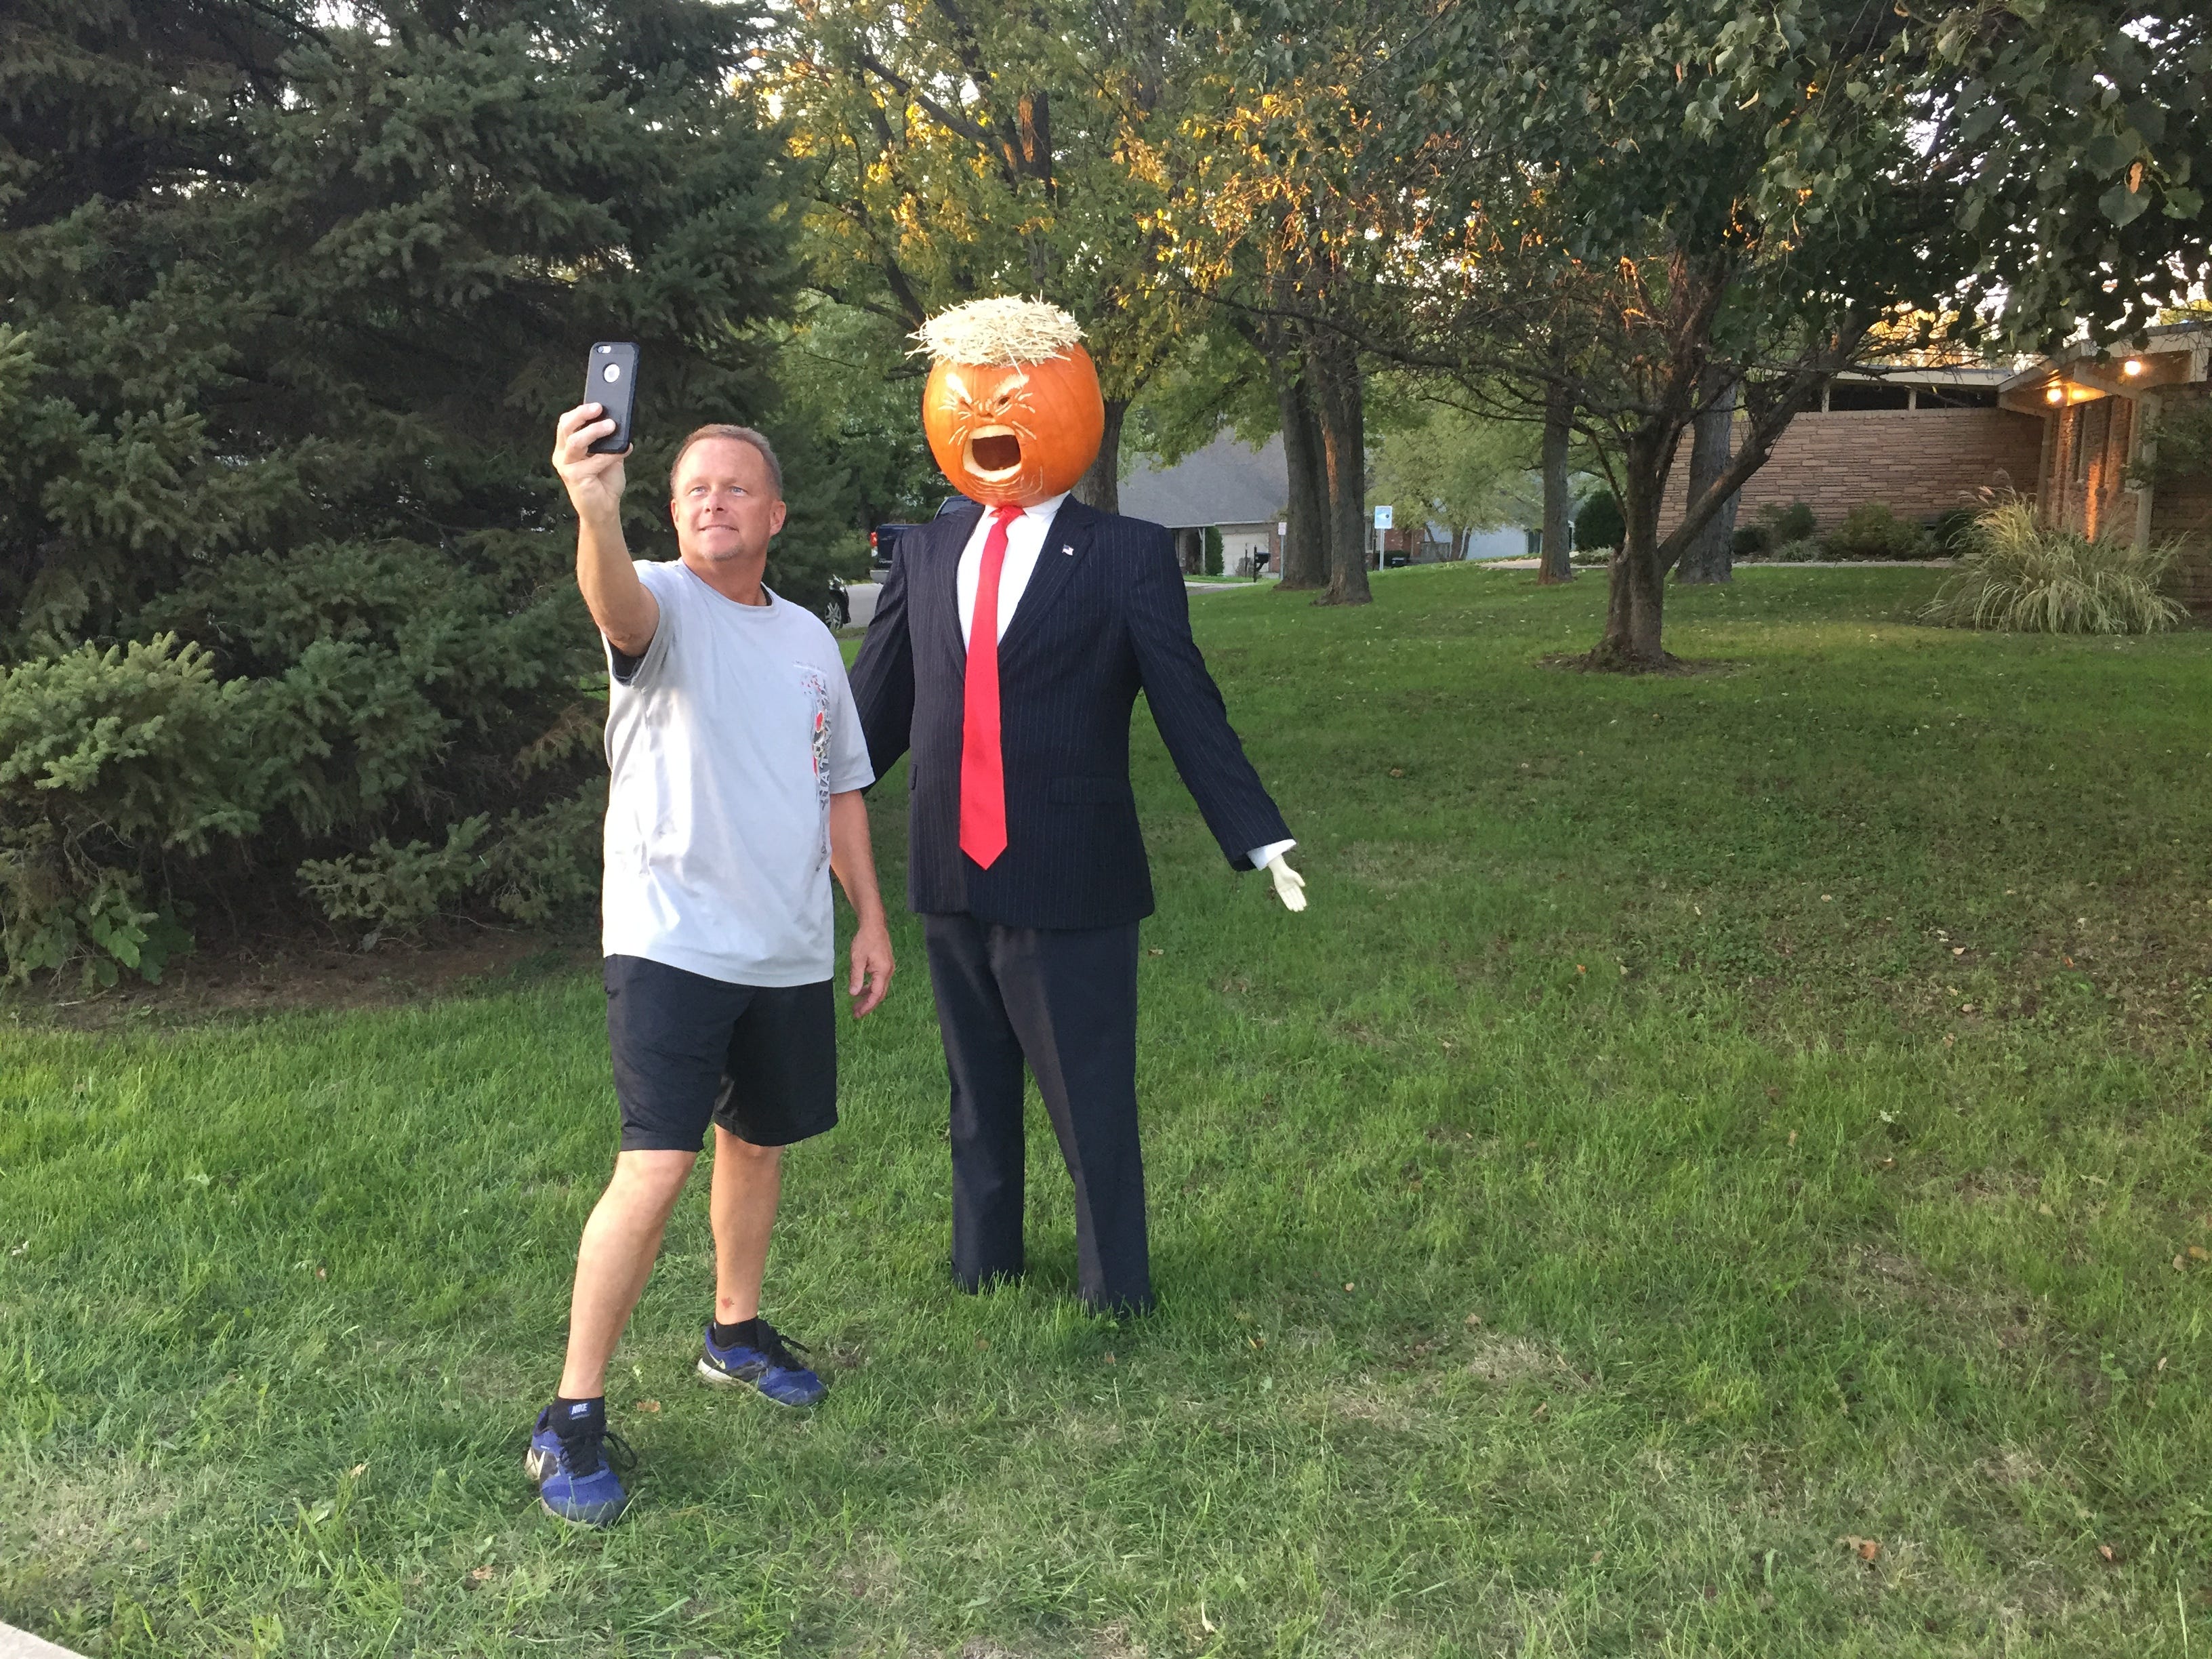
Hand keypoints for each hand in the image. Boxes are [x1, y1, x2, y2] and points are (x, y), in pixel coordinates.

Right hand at [552, 402, 626, 519]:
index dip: (579, 411)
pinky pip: (593, 461)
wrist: (604, 510)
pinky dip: (609, 455)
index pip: (567, 423)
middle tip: (599, 407)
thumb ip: (610, 442)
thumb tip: (620, 423)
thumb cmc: (605, 482)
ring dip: (595, 431)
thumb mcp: (608, 457)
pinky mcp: (574, 478)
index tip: (597, 403)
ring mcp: (566, 467)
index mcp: (567, 447)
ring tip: (612, 426)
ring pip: (575, 441)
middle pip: (566, 427)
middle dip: (582, 414)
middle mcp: (562, 455)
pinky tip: (622, 452)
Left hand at [848, 916, 894, 1016]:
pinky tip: (862, 989)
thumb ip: (856, 977)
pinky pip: (879, 981)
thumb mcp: (857, 959)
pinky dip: (870, 988)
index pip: (876, 994)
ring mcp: (888, 968)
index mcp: (883, 971)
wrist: (874, 924)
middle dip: (868, 1004)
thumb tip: (854, 993)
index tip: (858, 1013)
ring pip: (879, 988)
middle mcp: (888, 972)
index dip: (867, 1006)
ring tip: (856, 1003)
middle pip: (880, 994)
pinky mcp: (885, 965)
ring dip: (869, 997)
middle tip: (856, 1013)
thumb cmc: (865, 939)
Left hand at [1267, 854, 1306, 912]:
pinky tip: (1290, 907)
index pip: (1299, 894)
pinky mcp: (1280, 891)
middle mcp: (1290, 889)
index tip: (1304, 905)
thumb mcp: (1295, 875)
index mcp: (1295, 885)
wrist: (1279, 870)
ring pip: (1290, 899)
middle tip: (1301, 910)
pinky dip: (1287, 902)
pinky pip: (1284, 898)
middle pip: (1295, 898)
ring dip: (1293, 904)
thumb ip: (1299, 880)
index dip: (1302, 900)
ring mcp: (1285, 890)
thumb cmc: (1287, 872)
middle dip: (1298, 903)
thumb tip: (1304, 886)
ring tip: (1296, 910)